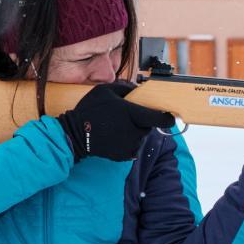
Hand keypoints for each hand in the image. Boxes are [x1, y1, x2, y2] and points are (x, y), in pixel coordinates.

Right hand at [58, 81, 172, 161]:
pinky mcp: (124, 156)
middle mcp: (134, 132)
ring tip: (116, 127)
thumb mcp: (105, 90)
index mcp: (132, 115)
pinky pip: (132, 147)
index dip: (167, 117)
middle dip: (142, 121)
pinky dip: (127, 142)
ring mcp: (129, 146)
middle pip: (148, 127)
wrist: (75, 135)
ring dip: (134, 132)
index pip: (161, 119)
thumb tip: (138, 89)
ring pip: (140, 137)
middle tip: (126, 117)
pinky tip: (113, 136)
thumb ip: (125, 87)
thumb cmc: (90, 110)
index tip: (168, 116)